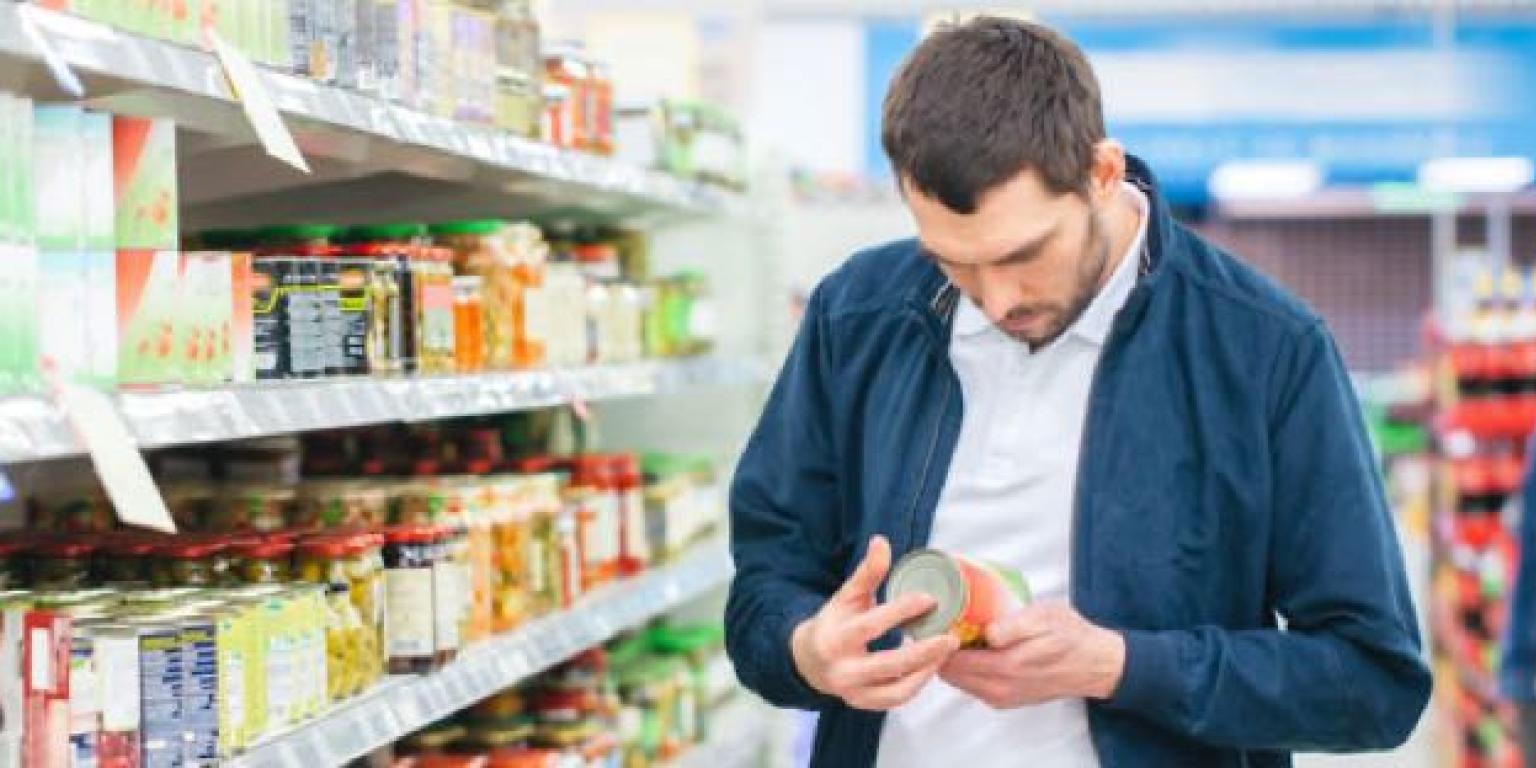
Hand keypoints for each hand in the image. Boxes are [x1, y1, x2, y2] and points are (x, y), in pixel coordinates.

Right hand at [791, 536, 960, 710]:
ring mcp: (853, 692)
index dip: (901, 611)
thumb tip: (882, 541)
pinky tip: (931, 666)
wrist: (809, 661)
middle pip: (889, 664)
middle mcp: (842, 671)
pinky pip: (897, 699)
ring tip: (945, 651)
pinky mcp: (864, 704)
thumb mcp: (845, 596)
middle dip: (924, 652)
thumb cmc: (833, 622)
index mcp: (834, 639)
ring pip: (897, 689)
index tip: (929, 599)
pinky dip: (917, 684)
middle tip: (950, 636)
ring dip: (925, 671)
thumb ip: (866, 572)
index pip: (871, 625)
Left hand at [939, 600, 1124, 708]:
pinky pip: (972, 685)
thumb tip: (988, 632)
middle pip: (948, 672)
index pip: (950, 659)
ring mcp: (1001, 697)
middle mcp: (999, 689)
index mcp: (1005, 667)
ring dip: (950, 659)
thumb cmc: (1070, 635)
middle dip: (939, 649)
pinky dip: (964, 668)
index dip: (937, 638)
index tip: (935, 618)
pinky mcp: (1005, 699)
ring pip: (958, 680)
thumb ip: (1014, 626)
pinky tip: (971, 648)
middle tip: (939, 622)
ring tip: (953, 632)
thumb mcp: (1045, 617)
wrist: (1094, 663)